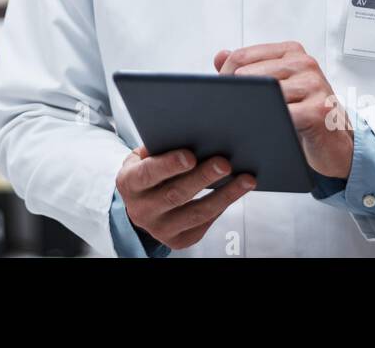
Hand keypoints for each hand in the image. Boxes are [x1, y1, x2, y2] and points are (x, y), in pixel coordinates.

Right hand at [114, 145, 255, 250]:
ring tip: (245, 179)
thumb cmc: (147, 170)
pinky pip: (204, 223)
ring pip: (196, 213)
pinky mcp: (178, 240)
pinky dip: (223, 206)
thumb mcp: (142, 157)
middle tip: (225, 163)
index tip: (191, 155)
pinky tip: (237, 191)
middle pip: (176, 194)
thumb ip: (159, 148)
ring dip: (224, 195)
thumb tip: (191, 133)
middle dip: (203, 178)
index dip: (169, 165)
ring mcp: (159, 229)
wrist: (140, 204)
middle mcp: (141, 210)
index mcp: (129, 183)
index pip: (148, 174)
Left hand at [214, 41, 353, 179]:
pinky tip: (264, 131)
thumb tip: (220, 56)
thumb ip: (249, 69)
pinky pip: (282, 114)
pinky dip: (267, 124)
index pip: (242, 56)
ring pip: (263, 93)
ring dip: (248, 111)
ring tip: (245, 122)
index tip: (223, 96)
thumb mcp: (277, 87)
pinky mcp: (319, 109)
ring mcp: (314, 84)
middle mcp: (304, 63)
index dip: (224, 78)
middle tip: (230, 113)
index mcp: (290, 52)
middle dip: (234, 95)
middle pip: (247, 74)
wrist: (336, 143)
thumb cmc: (304, 113)